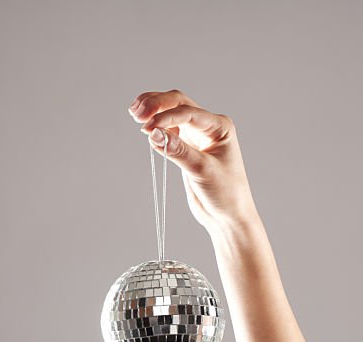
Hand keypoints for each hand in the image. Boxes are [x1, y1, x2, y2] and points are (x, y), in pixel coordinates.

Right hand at [129, 89, 258, 234]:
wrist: (228, 215)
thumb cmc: (226, 193)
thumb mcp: (202, 171)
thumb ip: (178, 150)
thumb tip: (154, 133)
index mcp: (220, 127)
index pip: (189, 113)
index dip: (166, 116)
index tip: (149, 126)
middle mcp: (209, 127)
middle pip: (178, 103)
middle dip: (156, 104)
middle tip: (136, 113)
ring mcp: (196, 135)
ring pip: (171, 112)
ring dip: (153, 110)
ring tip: (134, 114)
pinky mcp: (186, 146)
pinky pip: (168, 128)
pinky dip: (155, 125)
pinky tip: (144, 127)